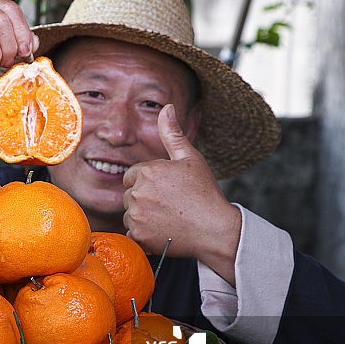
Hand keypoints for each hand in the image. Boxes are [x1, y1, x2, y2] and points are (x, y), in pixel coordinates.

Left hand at [122, 105, 240, 284]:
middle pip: (129, 194)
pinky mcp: (138, 236)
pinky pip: (130, 233)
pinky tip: (161, 231)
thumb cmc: (205, 193)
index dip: (148, 182)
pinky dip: (142, 235)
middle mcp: (138, 192)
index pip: (132, 175)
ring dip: (142, 217)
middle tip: (169, 204)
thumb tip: (167, 107)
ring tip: (167, 218)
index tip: (166, 190)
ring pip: (129, 214)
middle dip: (143, 198)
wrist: (215, 229)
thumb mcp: (191, 158)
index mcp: (147, 171)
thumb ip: (173, 134)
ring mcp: (137, 216)